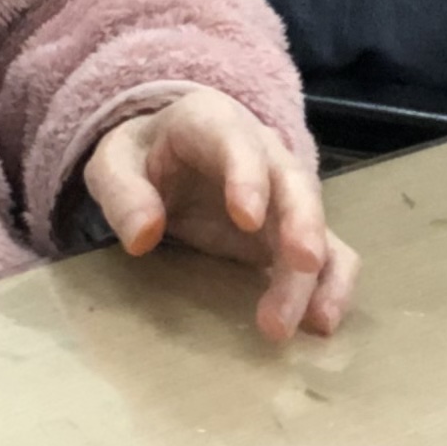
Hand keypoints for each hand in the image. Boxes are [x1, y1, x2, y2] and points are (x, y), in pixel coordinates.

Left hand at [82, 89, 355, 342]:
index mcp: (212, 123)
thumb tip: (143, 236)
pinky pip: (329, 253)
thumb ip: (122, 194)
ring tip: (313, 320)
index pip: (235, 142)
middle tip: (303, 265)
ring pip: (318, 224)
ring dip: (319, 272)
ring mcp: (284, 193)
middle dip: (302, 224)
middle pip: (293, 183)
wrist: (167, 153)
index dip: (247, 177)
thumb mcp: (113, 164)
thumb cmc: (142, 156)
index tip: (248, 220)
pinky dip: (333, 285)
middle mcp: (264, 152)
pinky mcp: (293, 231)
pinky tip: (321, 322)